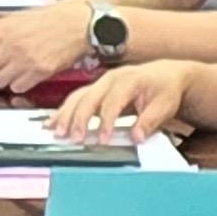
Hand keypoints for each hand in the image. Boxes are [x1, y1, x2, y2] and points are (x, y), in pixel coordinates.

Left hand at [0, 0, 89, 93]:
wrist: (80, 23)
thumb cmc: (52, 18)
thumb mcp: (19, 17)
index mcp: (2, 30)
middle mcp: (10, 46)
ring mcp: (24, 59)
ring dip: (1, 78)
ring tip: (13, 67)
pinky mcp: (39, 71)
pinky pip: (18, 86)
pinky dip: (18, 83)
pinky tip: (25, 74)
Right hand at [47, 59, 189, 142]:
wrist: (165, 75)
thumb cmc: (165, 90)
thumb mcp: (165, 106)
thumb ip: (150, 121)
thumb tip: (136, 137)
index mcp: (129, 80)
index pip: (112, 102)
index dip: (105, 121)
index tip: (102, 140)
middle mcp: (110, 79)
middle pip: (88, 98)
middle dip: (79, 119)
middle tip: (74, 138)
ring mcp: (100, 83)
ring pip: (77, 97)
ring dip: (66, 115)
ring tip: (57, 132)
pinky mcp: (94, 88)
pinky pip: (75, 98)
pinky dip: (63, 111)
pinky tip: (52, 123)